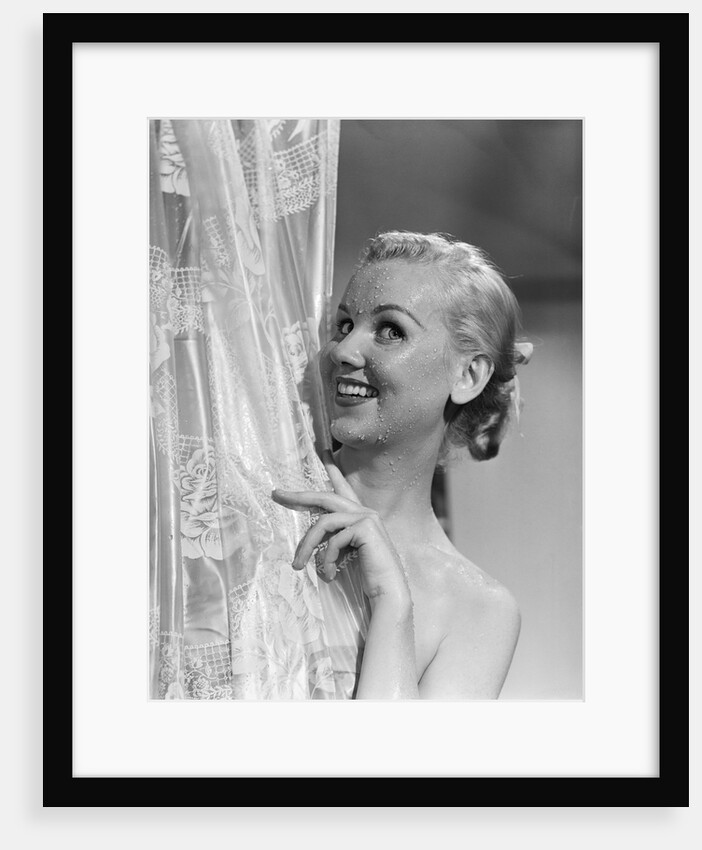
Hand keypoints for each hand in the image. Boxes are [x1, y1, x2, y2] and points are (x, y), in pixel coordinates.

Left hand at [271, 451, 410, 606]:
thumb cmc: (367, 578)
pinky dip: (325, 559)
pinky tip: (328, 575)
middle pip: (325, 498)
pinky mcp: (365, 528)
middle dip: (299, 495)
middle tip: (276, 494)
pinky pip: (332, 539)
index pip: (343, 489)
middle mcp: (365, 513)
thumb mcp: (345, 554)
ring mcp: (366, 518)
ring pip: (322, 523)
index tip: (324, 452)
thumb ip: (332, 540)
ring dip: (307, 547)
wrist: (388, 593)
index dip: (334, 470)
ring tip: (298, 566)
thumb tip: (309, 539)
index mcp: (361, 518)